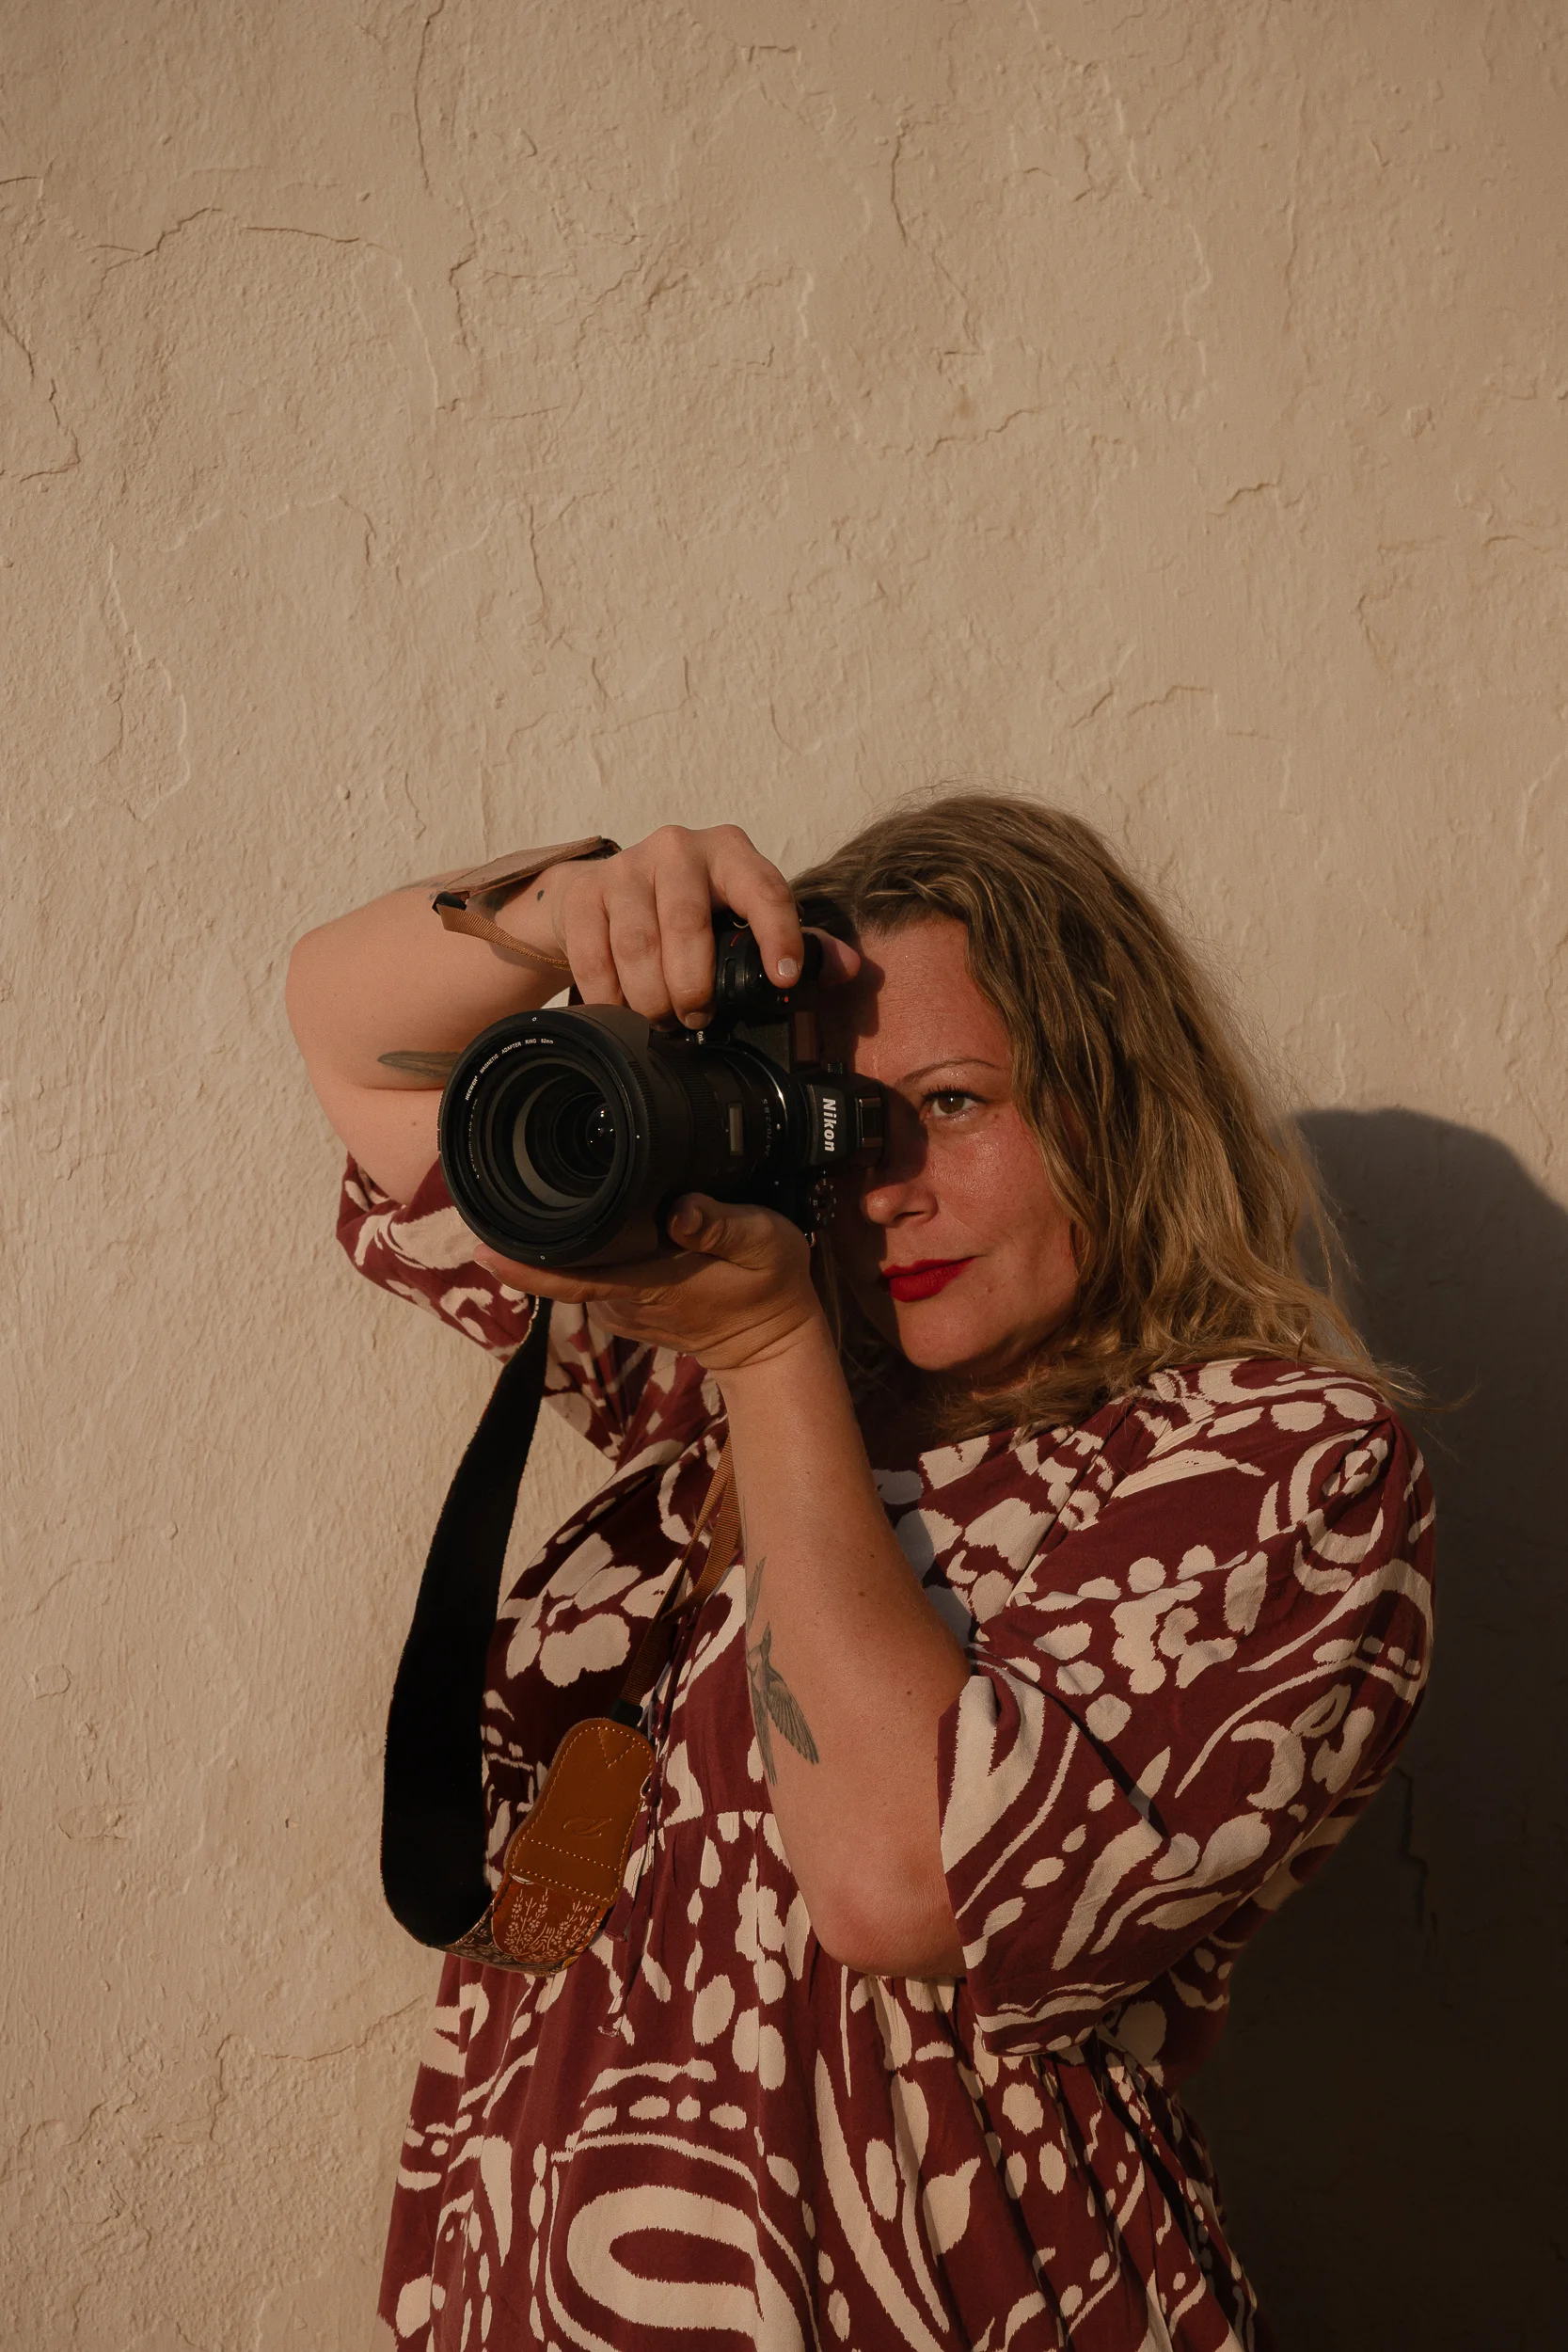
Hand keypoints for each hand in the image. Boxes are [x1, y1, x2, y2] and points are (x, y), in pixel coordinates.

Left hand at [474, 1194, 824, 1374]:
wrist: (771, 1343)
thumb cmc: (771, 1287)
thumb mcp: (764, 1243)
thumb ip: (722, 1224)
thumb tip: (678, 1209)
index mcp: (648, 1282)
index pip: (573, 1277)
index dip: (525, 1266)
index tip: (484, 1246)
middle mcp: (624, 1299)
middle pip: (561, 1266)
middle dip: (529, 1233)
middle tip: (500, 1183)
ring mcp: (622, 1307)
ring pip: (575, 1268)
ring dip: (556, 1239)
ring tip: (540, 1189)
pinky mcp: (626, 1306)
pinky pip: (593, 1274)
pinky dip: (584, 1251)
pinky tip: (587, 1219)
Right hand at [510, 823, 859, 1021]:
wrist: (598, 893)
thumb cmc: (685, 910)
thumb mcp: (740, 917)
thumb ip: (795, 942)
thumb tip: (849, 969)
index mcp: (731, 854)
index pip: (764, 889)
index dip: (778, 935)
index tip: (783, 978)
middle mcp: (679, 849)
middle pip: (687, 924)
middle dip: (694, 986)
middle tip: (698, 1018)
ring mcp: (626, 867)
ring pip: (639, 946)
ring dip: (651, 998)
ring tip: (662, 1019)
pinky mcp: (583, 892)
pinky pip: (594, 957)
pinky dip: (610, 996)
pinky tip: (622, 1012)